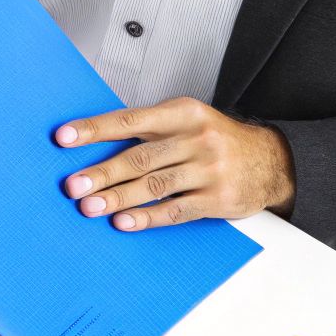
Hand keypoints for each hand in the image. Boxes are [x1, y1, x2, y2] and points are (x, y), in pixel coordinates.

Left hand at [54, 96, 296, 231]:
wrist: (272, 161)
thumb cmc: (217, 139)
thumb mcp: (188, 120)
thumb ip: (150, 130)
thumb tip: (96, 142)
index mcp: (182, 113)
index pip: (129, 120)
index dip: (94, 129)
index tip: (64, 138)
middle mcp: (196, 139)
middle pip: (139, 157)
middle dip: (101, 173)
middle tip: (72, 185)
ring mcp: (209, 170)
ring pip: (154, 186)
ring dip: (117, 198)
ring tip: (89, 206)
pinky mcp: (218, 199)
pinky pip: (175, 210)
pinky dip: (146, 218)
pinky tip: (124, 222)